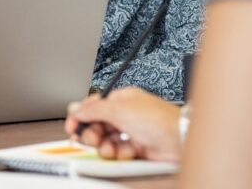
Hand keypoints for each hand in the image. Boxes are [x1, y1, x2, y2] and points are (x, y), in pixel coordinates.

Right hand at [64, 88, 181, 161]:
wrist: (179, 140)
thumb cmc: (157, 119)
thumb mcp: (118, 109)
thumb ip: (92, 109)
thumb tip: (75, 109)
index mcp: (120, 99)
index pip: (93, 106)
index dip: (80, 117)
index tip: (72, 128)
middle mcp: (126, 114)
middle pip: (97, 124)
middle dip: (92, 133)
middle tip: (92, 139)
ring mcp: (131, 131)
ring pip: (107, 140)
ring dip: (105, 146)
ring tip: (109, 148)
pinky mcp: (137, 147)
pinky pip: (119, 151)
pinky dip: (119, 153)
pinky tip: (125, 151)